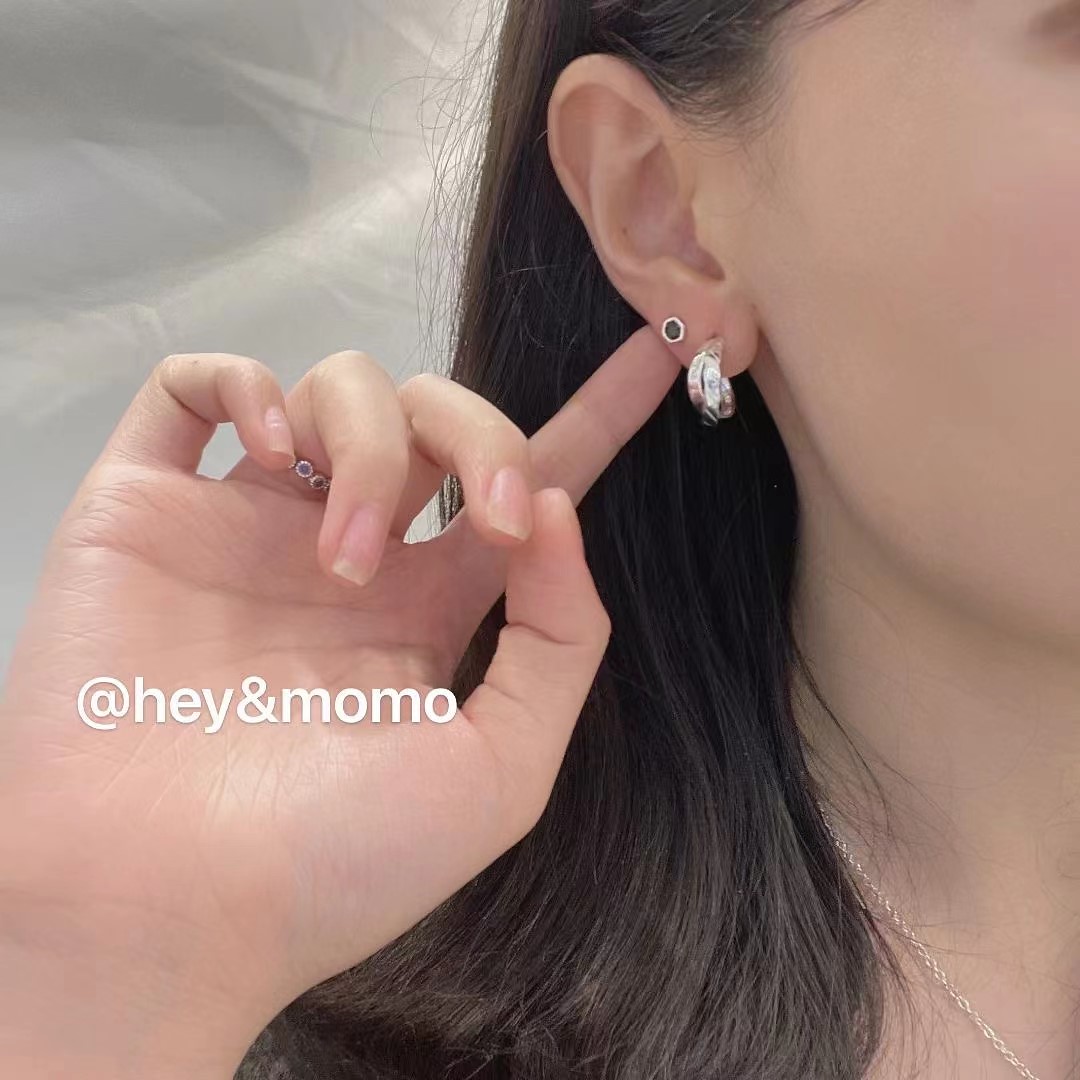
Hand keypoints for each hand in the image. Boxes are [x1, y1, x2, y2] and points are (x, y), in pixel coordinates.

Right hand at [0, 327, 679, 1078]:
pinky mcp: (151, 508)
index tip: (669, 353)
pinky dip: (248, 388)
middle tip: (491, 518)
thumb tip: (561, 511)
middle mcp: (351, 551)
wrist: (163, 906)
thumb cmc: (332, 863)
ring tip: (343, 561)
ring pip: (335, 387)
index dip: (597, 416)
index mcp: (432, 607)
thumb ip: (558, 643)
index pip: (527, 485)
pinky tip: (277, 456)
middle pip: (439, 413)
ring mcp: (249, 524)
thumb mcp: (497, 774)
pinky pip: (195, 388)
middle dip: (484, 436)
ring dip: (371, 450)